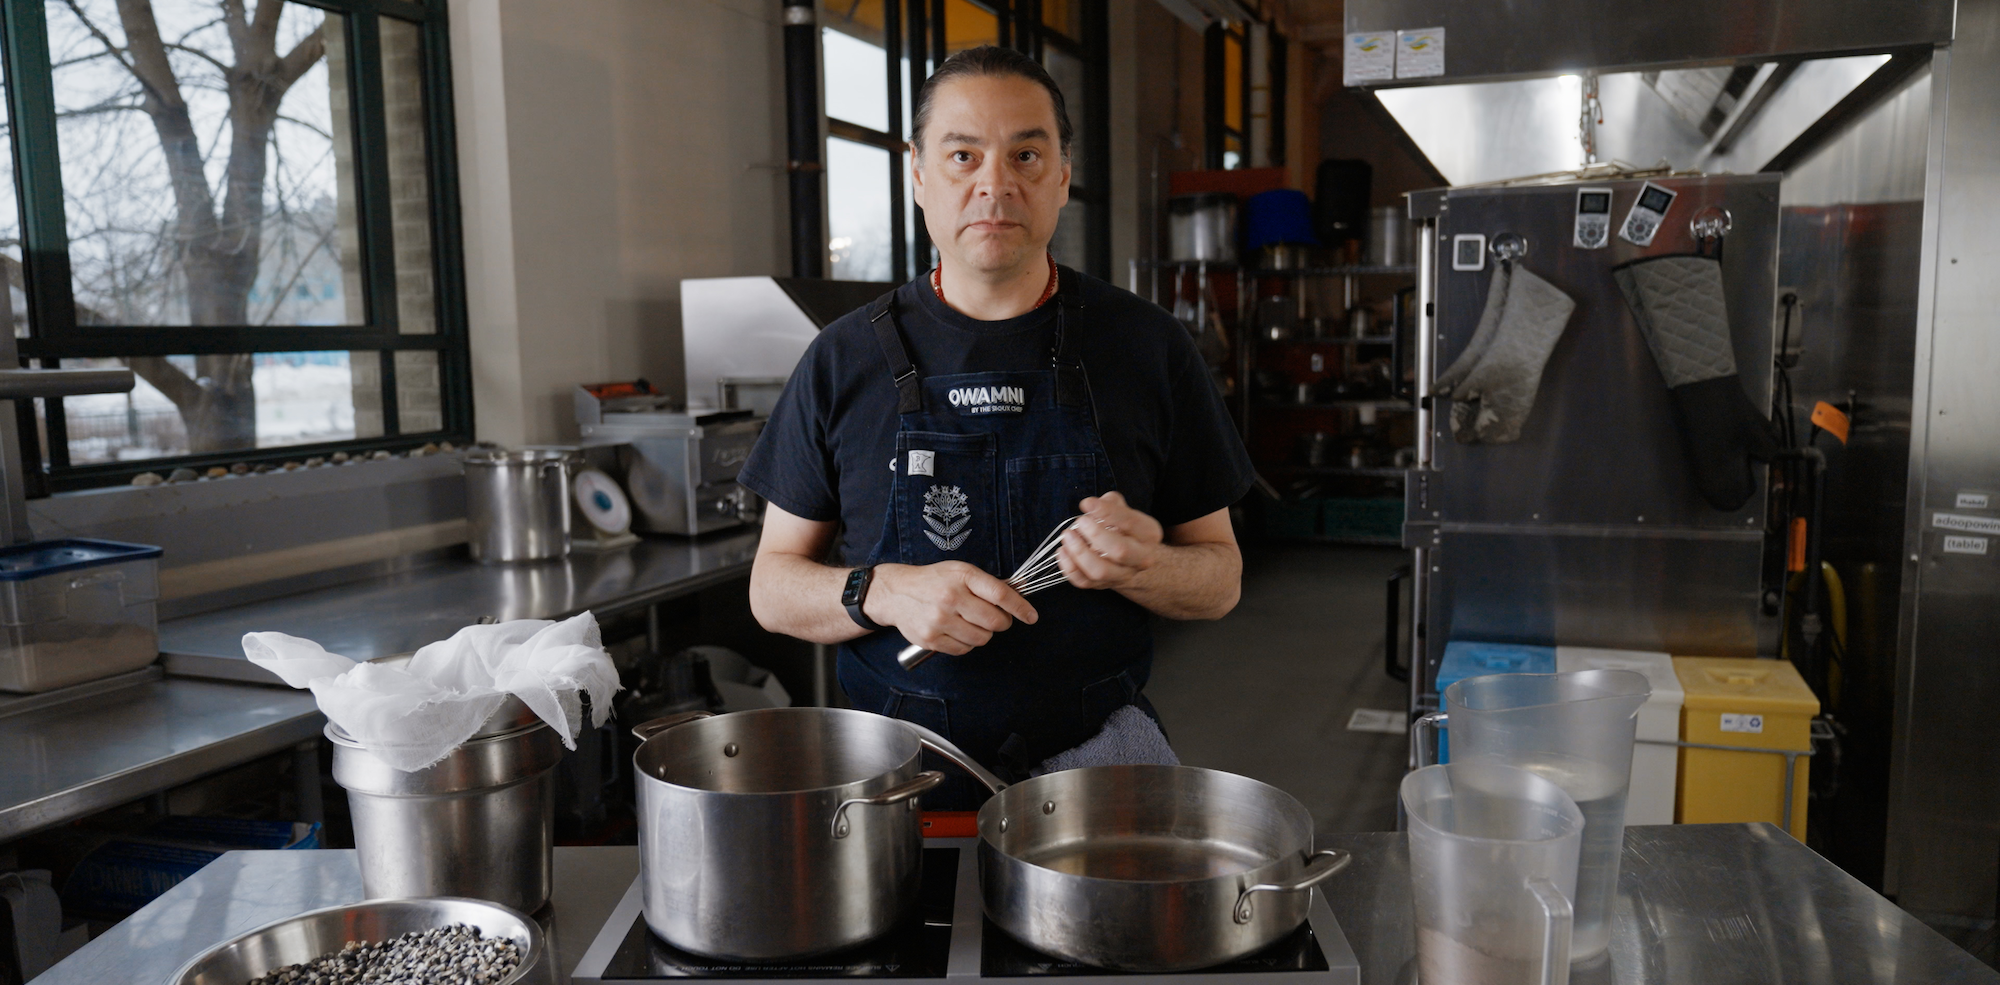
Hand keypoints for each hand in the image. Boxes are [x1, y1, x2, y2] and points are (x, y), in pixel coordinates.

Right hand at [864, 562, 1037, 654]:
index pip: (1000, 594)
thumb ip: (986, 584)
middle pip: (994, 621)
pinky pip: (964, 649)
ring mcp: (939, 620)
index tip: (1031, 616)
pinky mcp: (931, 639)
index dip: (1020, 607)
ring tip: (971, 622)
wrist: (896, 593)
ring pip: (982, 638)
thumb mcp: (960, 571)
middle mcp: (951, 597)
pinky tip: (958, 630)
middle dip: (1001, 622)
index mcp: (962, 576)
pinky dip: (967, 643)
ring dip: (983, 633)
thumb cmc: (933, 581)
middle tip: (995, 618)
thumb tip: (1017, 598)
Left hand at [1057, 492, 1164, 590]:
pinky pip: (1084, 582)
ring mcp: (1122, 575)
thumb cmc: (1123, 528)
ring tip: (1067, 535)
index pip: (1129, 522)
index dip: (1106, 511)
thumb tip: (1090, 505)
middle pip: (1120, 551)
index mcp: (1148, 534)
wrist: (1131, 559)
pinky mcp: (1103, 585)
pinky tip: (1062, 551)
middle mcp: (1141, 558)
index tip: (1086, 504)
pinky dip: (1069, 567)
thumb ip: (1110, 503)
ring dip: (1079, 552)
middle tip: (1080, 521)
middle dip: (1096, 534)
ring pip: (1100, 570)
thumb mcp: (1123, 510)